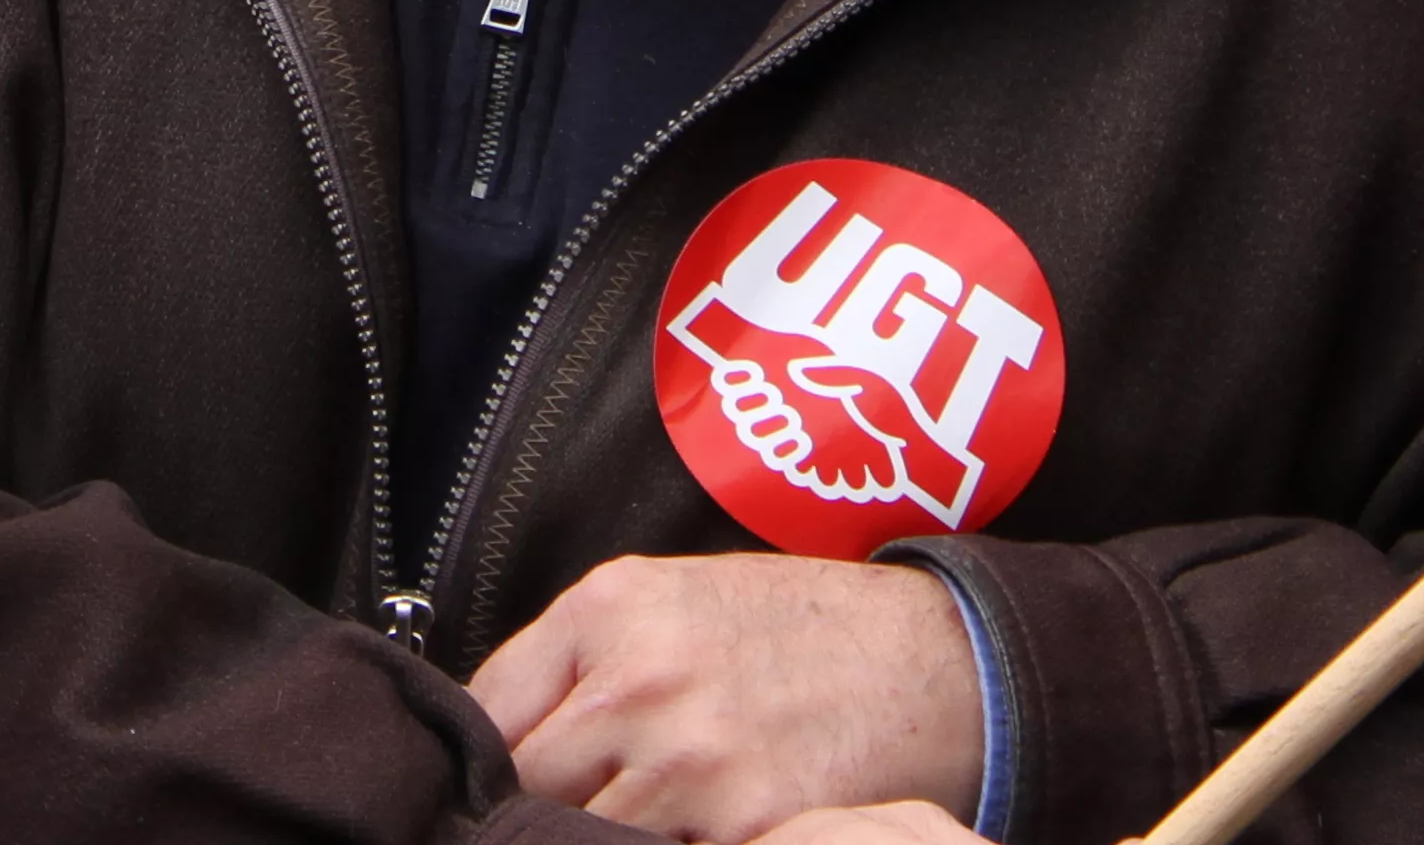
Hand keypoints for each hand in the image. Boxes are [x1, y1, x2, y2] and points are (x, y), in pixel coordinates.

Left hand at [472, 553, 983, 838]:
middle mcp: (642, 681)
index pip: (485, 712)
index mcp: (609, 611)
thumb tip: (490, 744)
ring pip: (589, 837)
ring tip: (647, 815)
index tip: (489, 785)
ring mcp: (695, 762)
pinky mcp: (750, 829)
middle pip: (529, 787)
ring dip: (603, 838)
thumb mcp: (670, 601)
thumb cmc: (798, 632)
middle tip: (567, 813)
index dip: (483, 760)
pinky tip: (687, 832)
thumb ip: (575, 662)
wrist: (940, 661)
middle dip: (541, 808)